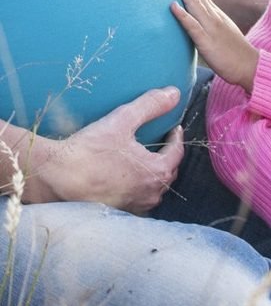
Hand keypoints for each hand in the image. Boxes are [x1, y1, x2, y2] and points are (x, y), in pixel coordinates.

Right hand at [24, 87, 184, 213]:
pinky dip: (138, 187)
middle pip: (168, 172)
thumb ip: (150, 106)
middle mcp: (152, 193)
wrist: (58, 178)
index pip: (177, 152)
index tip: (173, 128)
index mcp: (158, 172)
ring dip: (153, 174)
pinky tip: (126, 178)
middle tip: (161, 142)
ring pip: (154, 188)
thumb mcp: (122, 121)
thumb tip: (174, 93)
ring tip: (144, 160)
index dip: (176, 138)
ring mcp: (137, 206)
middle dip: (167, 156)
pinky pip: (138, 198)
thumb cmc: (90, 151)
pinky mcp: (121, 212)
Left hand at [168, 0, 258, 90]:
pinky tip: (172, 6)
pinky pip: (193, 27)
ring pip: (193, 2)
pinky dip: (183, 15)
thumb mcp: (219, 33)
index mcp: (214, 14)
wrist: (251, 67)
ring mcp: (210, 28)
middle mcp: (212, 16)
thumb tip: (194, 19)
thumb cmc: (234, 54)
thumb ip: (207, 24)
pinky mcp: (208, 43)